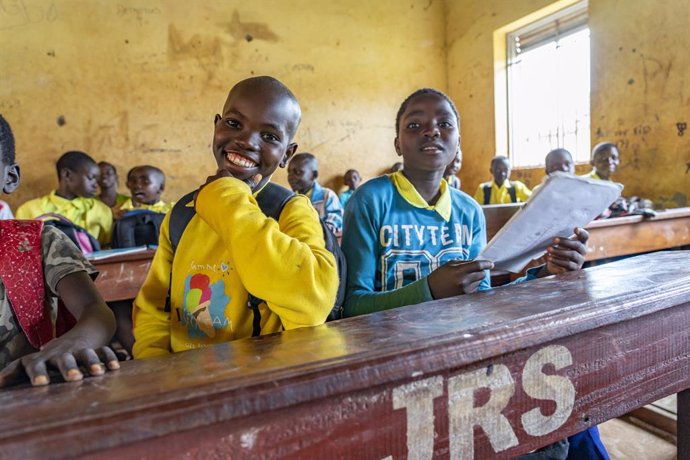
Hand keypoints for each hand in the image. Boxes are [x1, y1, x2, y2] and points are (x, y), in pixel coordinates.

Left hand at [0, 342, 119, 387]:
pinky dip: (109, 359)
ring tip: (96, 373)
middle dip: (67, 369)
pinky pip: (104, 352)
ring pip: (84, 355)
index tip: (40, 384)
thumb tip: (0, 381)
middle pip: (63, 359)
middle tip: (72, 379)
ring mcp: (81, 349)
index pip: (36, 363)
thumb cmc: (61, 349)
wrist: (92, 324)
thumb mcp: (42, 356)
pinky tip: (115, 368)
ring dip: (90, 363)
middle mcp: (63, 352)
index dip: (38, 372)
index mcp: (46, 356)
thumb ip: (22, 369)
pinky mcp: (98, 348)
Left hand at [194, 169, 262, 207]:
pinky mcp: (198, 196)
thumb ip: (251, 181)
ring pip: (205, 188)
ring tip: (215, 203)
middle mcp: (212, 178)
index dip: (225, 180)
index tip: (228, 186)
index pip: (222, 173)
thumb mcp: (246, 188)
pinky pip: (198, 197)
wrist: (226, 206)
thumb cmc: (238, 196)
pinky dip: (202, 200)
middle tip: (222, 196)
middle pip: (212, 180)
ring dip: (208, 193)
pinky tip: (208, 206)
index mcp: (223, 174)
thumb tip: (259, 175)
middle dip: (216, 186)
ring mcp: (204, 187)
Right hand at [427, 259, 493, 298]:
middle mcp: (464, 281)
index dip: (486, 264)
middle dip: (480, 271)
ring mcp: (466, 290)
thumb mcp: (450, 264)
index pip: (478, 265)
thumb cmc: (440, 275)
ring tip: (465, 279)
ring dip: (476, 279)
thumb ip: (464, 263)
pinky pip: (476, 289)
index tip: (491, 264)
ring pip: (479, 282)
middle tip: (473, 271)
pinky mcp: (466, 296)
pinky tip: (464, 285)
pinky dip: (473, 286)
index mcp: (459, 271)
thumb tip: (477, 263)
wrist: (431, 290)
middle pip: (481, 274)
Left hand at [541, 227, 588, 275]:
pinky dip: (557, 261)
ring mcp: (580, 260)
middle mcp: (583, 251)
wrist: (555, 266)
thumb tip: (553, 237)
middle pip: (577, 245)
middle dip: (565, 242)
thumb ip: (560, 239)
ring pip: (572, 255)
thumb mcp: (560, 243)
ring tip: (549, 249)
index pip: (585, 236)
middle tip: (553, 240)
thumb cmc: (559, 250)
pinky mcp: (575, 269)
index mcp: (581, 242)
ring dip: (559, 251)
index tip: (575, 228)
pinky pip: (568, 264)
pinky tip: (549, 258)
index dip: (582, 232)